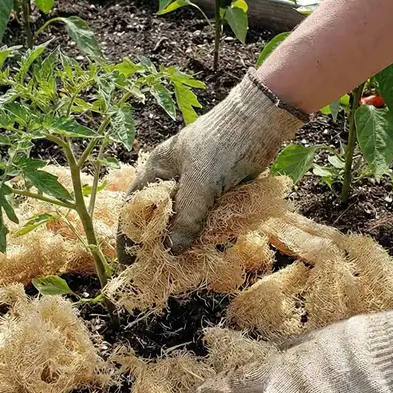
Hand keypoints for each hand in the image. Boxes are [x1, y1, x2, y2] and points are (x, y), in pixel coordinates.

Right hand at [118, 69, 304, 259]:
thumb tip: (173, 251)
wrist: (262, 123)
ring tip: (189, 265)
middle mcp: (174, 179)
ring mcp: (198, 186)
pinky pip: (210, 218)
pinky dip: (211, 233)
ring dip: (189, 241)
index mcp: (158, 170)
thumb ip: (187, 218)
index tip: (130, 261)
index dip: (129, 234)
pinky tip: (216, 248)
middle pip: (161, 218)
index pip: (134, 206)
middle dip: (162, 243)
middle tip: (163, 269)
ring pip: (187, 221)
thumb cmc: (222, 145)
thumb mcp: (201, 184)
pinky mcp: (219, 191)